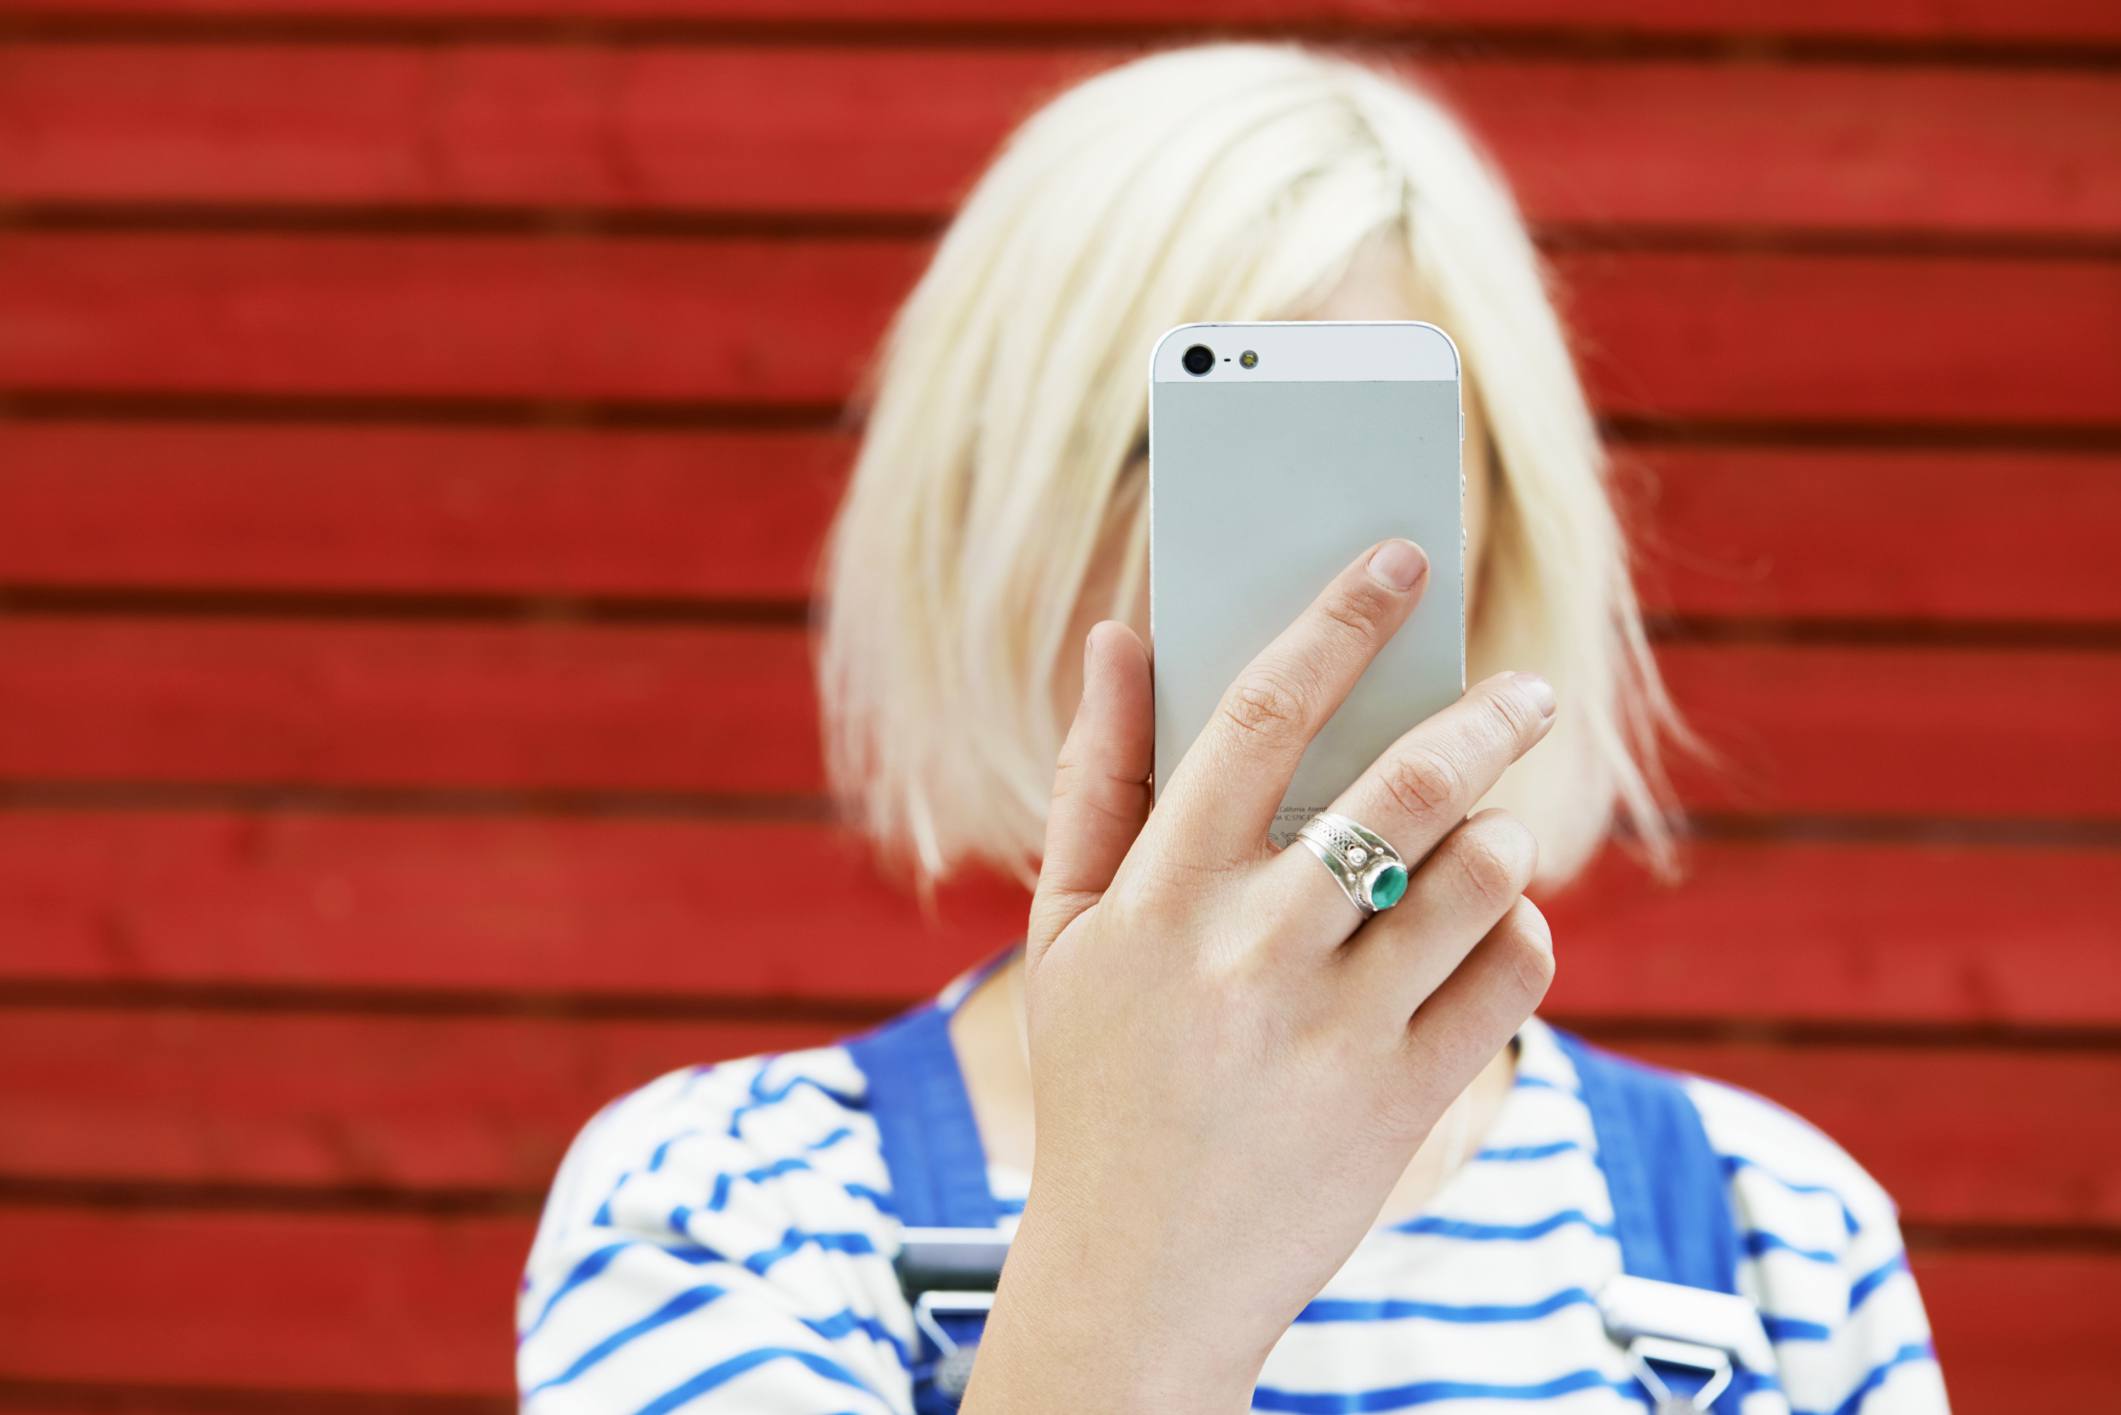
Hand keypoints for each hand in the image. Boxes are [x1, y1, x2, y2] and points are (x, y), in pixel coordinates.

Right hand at [963, 538, 1557, 1413]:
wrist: (1141, 1282)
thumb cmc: (1103, 1083)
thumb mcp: (1066, 935)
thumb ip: (1092, 778)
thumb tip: (1120, 632)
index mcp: (1157, 897)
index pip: (1261, 714)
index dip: (1338, 619)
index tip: (1400, 557)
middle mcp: (1250, 953)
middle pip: (1402, 782)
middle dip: (1484, 712)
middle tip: (1521, 691)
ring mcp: (1337, 1030)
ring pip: (1480, 872)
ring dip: (1500, 830)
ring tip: (1483, 833)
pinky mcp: (1408, 1099)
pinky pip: (1516, 972)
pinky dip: (1519, 931)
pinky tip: (1481, 933)